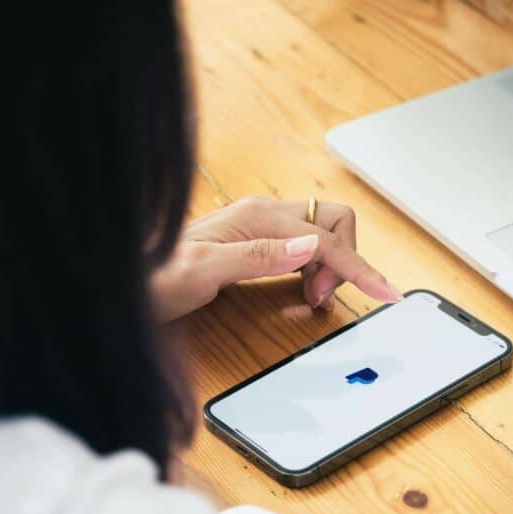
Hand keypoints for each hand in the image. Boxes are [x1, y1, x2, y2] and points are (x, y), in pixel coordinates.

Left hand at [151, 196, 401, 320]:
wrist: (127, 280)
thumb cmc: (155, 278)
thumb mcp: (202, 273)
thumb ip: (257, 258)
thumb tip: (308, 247)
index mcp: (256, 218)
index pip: (325, 238)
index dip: (359, 266)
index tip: (385, 292)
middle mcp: (262, 214)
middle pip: (334, 222)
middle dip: (345, 260)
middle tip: (319, 299)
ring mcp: (261, 226)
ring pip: (324, 234)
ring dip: (331, 266)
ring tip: (309, 298)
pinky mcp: (258, 241)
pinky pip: (306, 247)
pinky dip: (316, 268)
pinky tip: (302, 289)